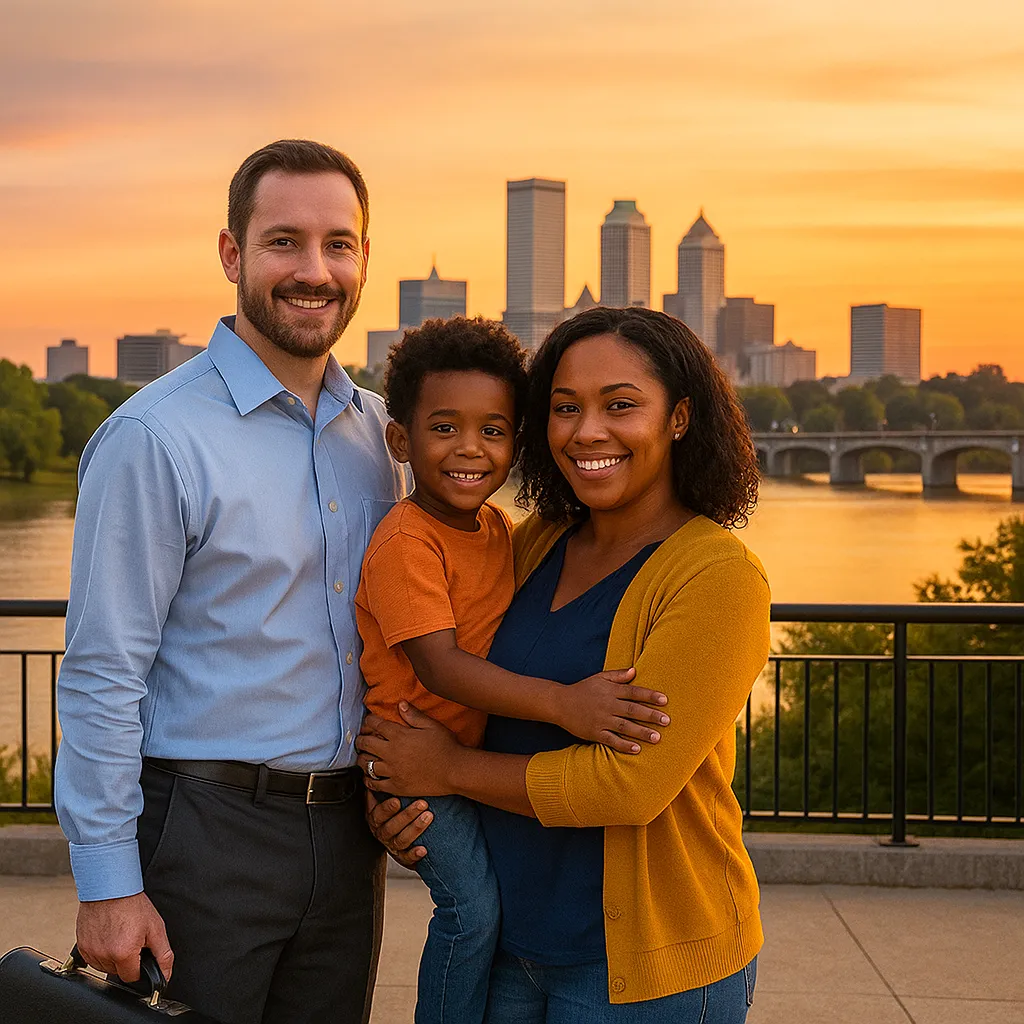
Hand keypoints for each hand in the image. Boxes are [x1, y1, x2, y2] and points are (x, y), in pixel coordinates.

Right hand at [76, 892, 172, 982]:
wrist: (111, 888)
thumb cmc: (133, 905)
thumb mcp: (156, 928)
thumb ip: (163, 954)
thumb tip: (165, 974)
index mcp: (123, 954)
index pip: (132, 977)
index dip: (140, 967)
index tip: (141, 954)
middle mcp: (104, 956)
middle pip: (118, 972)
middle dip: (127, 960)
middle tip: (132, 939)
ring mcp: (90, 952)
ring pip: (105, 966)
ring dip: (113, 957)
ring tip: (120, 935)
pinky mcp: (81, 946)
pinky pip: (93, 958)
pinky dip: (102, 951)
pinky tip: (109, 935)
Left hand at [356, 703, 462, 796]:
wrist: (455, 771)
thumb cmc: (446, 746)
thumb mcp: (432, 725)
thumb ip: (413, 715)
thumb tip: (400, 704)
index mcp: (400, 735)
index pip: (375, 725)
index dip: (369, 721)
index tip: (369, 721)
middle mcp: (392, 753)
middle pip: (365, 744)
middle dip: (360, 739)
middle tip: (361, 739)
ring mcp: (393, 771)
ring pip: (366, 764)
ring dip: (362, 759)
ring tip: (364, 757)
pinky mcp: (396, 786)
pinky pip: (375, 784)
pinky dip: (369, 780)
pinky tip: (369, 777)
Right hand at [365, 791, 431, 866]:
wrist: (401, 836)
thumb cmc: (394, 811)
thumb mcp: (384, 800)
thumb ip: (381, 788)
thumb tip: (379, 769)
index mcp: (376, 818)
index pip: (377, 814)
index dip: (386, 808)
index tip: (398, 800)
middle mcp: (382, 832)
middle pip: (391, 827)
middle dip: (407, 815)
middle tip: (423, 804)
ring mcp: (392, 845)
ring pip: (400, 840)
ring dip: (415, 828)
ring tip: (428, 817)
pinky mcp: (403, 857)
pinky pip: (407, 858)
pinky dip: (414, 854)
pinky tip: (423, 849)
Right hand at [556, 668, 670, 752]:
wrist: (559, 703)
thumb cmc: (582, 689)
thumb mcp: (599, 678)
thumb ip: (618, 675)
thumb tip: (635, 671)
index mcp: (610, 691)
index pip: (633, 692)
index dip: (649, 695)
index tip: (664, 700)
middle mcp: (607, 705)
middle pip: (632, 710)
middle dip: (650, 715)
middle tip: (667, 721)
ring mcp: (601, 720)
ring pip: (624, 726)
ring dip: (641, 732)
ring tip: (657, 737)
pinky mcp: (594, 733)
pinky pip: (611, 740)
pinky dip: (624, 745)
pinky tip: (636, 749)